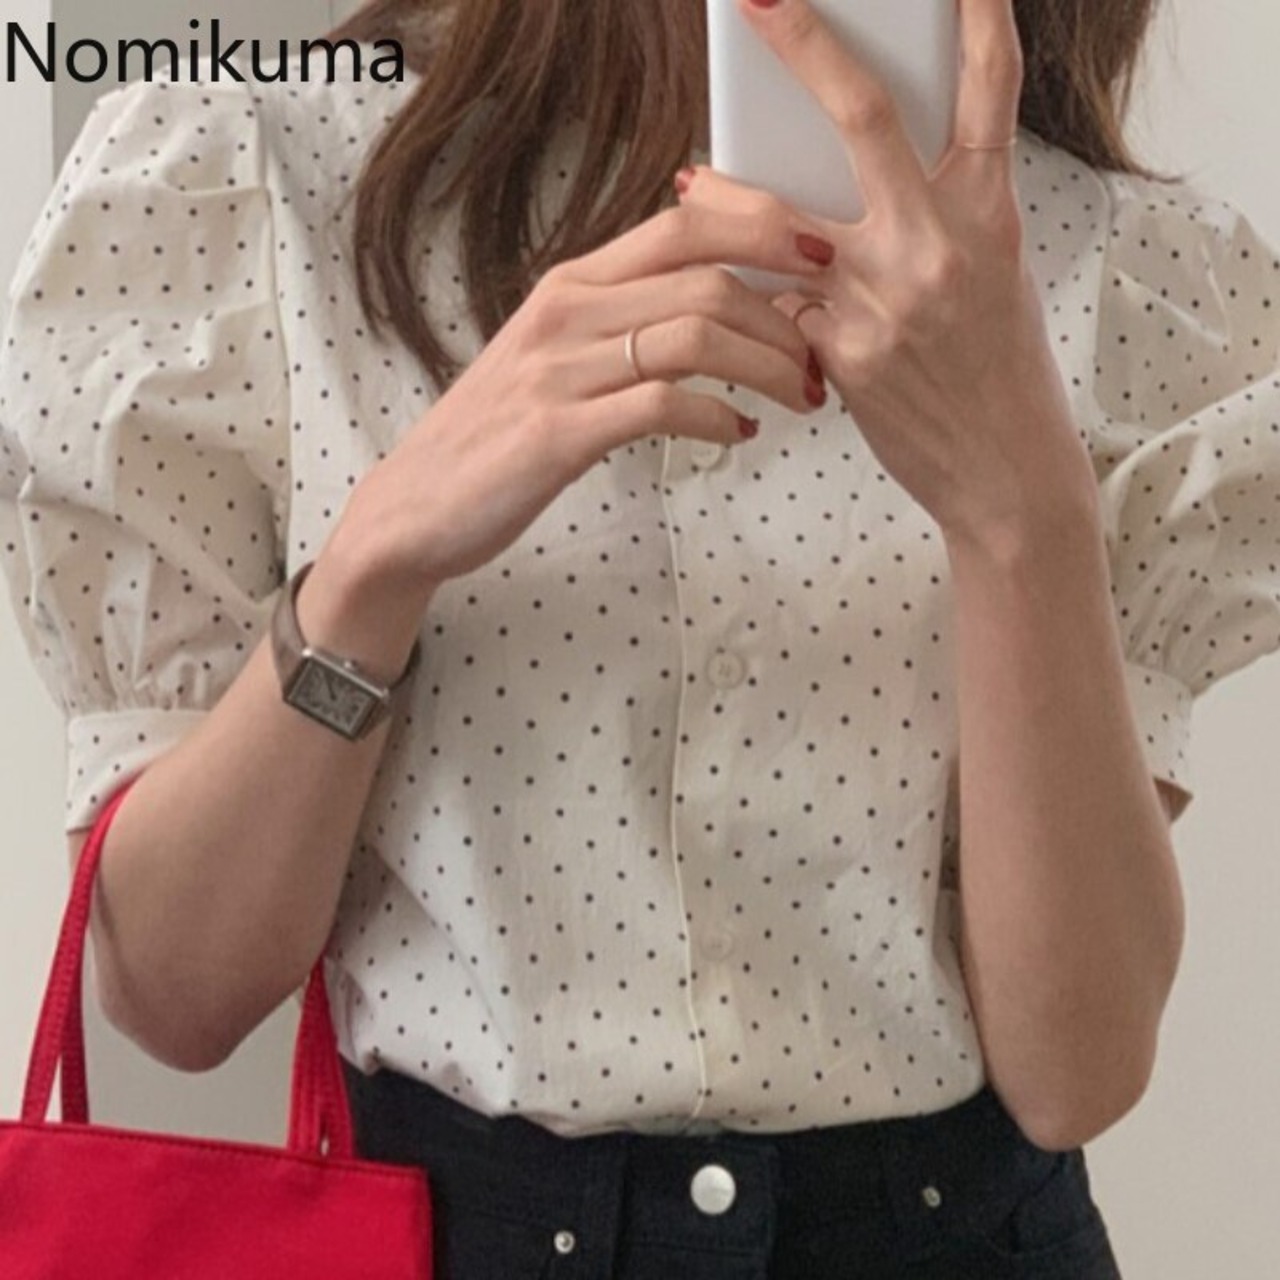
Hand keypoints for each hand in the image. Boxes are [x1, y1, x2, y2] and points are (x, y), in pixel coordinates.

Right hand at [331, 196, 836, 596]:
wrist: (417, 505)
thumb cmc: (499, 435)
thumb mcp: (558, 357)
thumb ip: (625, 322)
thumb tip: (716, 307)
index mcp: (571, 284)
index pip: (683, 224)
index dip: (764, 229)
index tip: (819, 258)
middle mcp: (566, 311)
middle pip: (705, 275)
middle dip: (785, 315)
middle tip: (820, 356)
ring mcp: (559, 370)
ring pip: (695, 333)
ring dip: (766, 365)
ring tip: (797, 397)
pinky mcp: (558, 431)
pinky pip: (663, 403)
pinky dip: (717, 417)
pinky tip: (736, 434)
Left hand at [677, 0, 1098, 546]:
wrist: (1007, 469)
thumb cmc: (999, 372)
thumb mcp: (990, 276)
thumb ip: (930, 219)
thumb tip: (841, 183)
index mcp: (989, 211)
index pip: (989, 88)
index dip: (974, 14)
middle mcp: (941, 242)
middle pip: (863, 117)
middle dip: (804, 42)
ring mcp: (889, 297)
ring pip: (781, 219)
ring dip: (725, 190)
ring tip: (693, 178)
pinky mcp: (846, 354)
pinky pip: (777, 305)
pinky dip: (756, 297)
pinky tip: (739, 308)